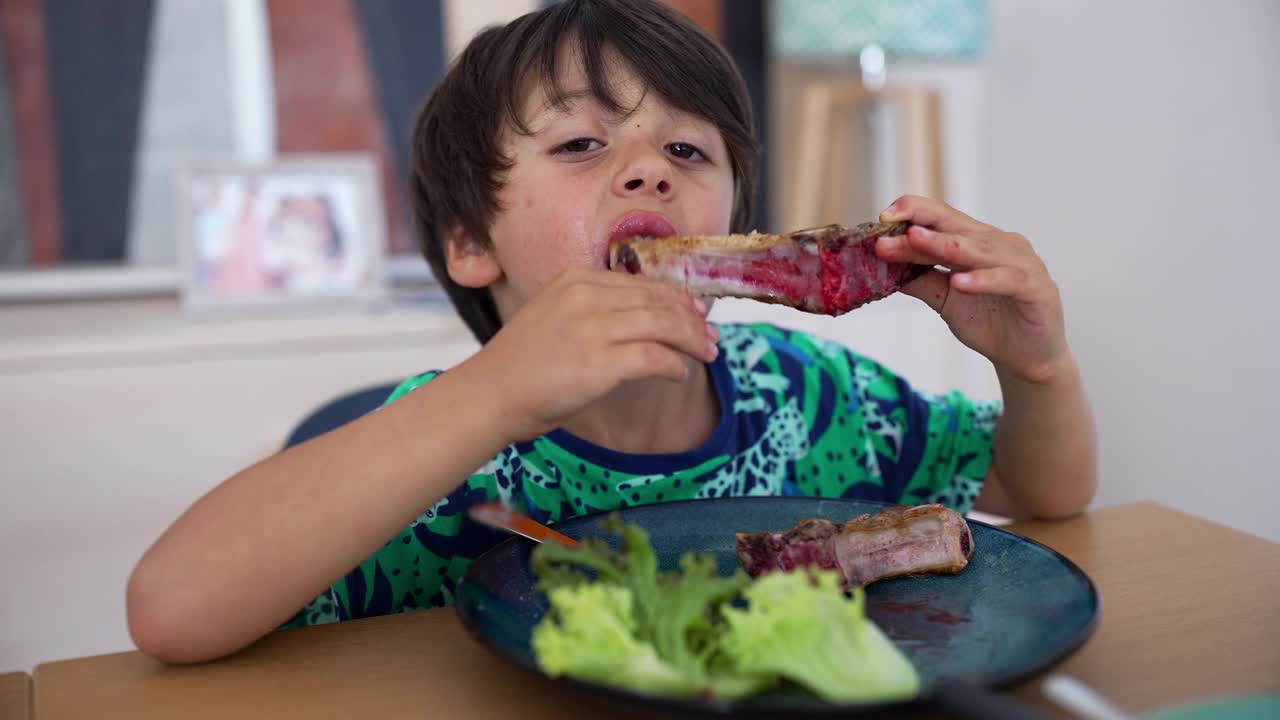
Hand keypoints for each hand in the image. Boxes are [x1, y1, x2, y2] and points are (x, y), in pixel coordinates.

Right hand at [456, 267, 717, 442]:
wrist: (489, 395)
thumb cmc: (519, 366)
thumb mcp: (553, 317)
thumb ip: (591, 310)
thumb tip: (642, 320)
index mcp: (575, 279)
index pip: (642, 283)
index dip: (676, 298)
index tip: (696, 313)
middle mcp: (586, 296)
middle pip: (659, 301)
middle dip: (692, 320)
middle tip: (711, 337)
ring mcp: (594, 327)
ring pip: (665, 325)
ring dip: (693, 341)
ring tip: (708, 354)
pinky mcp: (600, 361)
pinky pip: (655, 357)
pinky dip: (675, 365)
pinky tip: (680, 374)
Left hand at [875, 195, 1069, 383]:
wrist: (1026, 358)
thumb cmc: (989, 321)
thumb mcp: (945, 300)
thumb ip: (920, 281)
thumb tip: (880, 268)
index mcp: (976, 242)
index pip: (942, 219)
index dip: (913, 213)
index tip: (882, 217)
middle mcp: (998, 244)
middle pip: (955, 229)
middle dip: (920, 226)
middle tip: (889, 224)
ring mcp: (1020, 263)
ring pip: (978, 250)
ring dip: (944, 245)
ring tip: (915, 240)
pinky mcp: (1036, 288)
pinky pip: (1007, 279)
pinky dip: (982, 280)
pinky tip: (959, 282)